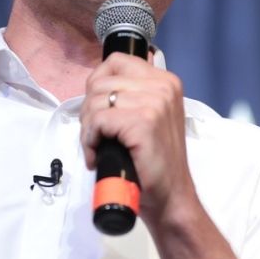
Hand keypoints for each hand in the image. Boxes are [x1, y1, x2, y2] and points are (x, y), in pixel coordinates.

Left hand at [80, 52, 195, 222]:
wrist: (171, 197)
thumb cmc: (155, 162)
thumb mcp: (151, 117)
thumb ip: (132, 96)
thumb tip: (96, 86)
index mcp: (165, 81)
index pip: (116, 61)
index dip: (97, 83)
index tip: (97, 109)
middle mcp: (162, 86)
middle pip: (100, 82)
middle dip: (89, 112)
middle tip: (96, 136)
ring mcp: (154, 102)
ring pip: (96, 102)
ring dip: (88, 128)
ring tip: (97, 146)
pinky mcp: (143, 122)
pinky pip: (98, 121)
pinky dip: (89, 139)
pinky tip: (96, 154)